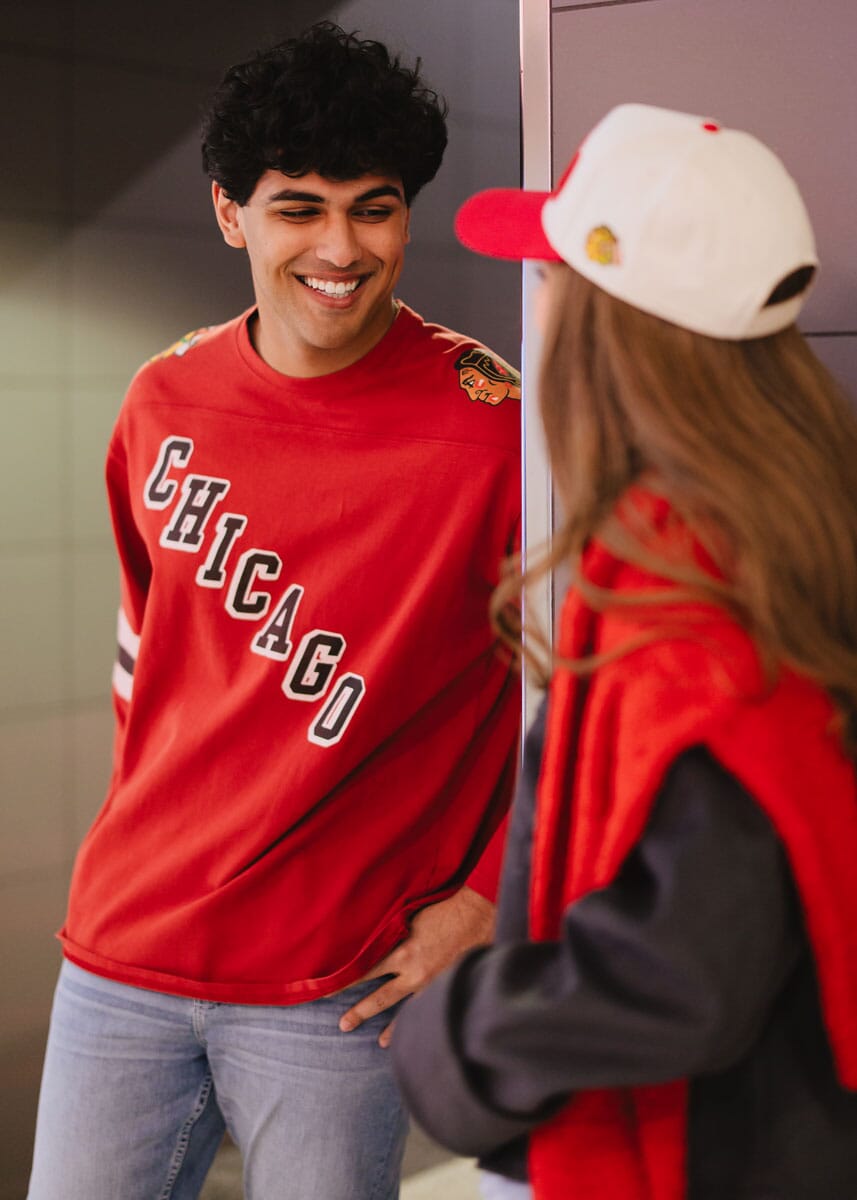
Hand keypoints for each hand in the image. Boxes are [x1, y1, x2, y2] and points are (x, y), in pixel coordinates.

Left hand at [339, 886, 495, 1046]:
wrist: (479, 915)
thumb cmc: (443, 909)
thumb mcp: (409, 916)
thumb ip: (390, 932)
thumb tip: (368, 939)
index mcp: (401, 952)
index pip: (363, 972)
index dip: (342, 983)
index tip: (322, 992)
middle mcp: (414, 974)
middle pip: (380, 998)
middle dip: (360, 1012)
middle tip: (342, 1025)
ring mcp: (431, 984)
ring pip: (405, 1011)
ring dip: (391, 1028)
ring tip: (378, 1042)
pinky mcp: (446, 987)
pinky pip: (428, 1009)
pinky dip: (419, 1021)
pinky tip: (415, 1032)